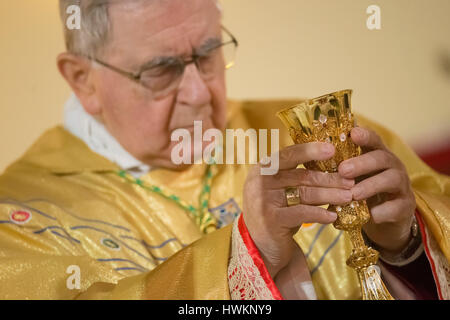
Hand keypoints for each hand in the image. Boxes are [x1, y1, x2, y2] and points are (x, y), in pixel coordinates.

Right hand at [243, 142, 354, 278]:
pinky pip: (302, 213)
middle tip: (350, 181)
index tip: (332, 149)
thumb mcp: (279, 190)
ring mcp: (264, 201)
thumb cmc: (275, 212)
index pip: (288, 155)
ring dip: (330, 195)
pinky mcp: (272, 220)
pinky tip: (333, 215)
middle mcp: (260, 182)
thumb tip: (331, 163)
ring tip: (348, 197)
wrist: (259, 245)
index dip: (310, 151)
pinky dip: (320, 214)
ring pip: (305, 194)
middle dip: (329, 178)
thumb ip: (295, 176)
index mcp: (262, 169)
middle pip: (302, 176)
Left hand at [338, 127, 415, 253]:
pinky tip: (371, 215)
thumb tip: (305, 160)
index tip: (352, 133)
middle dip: (362, 163)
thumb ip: (335, 169)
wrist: (385, 221)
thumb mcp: (350, 178)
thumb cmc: (361, 192)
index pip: (373, 139)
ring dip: (370, 186)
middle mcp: (392, 166)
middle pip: (381, 157)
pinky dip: (383, 211)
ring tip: (353, 194)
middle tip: (343, 170)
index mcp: (376, 155)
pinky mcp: (405, 207)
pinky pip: (397, 206)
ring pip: (392, 179)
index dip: (364, 135)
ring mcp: (401, 186)